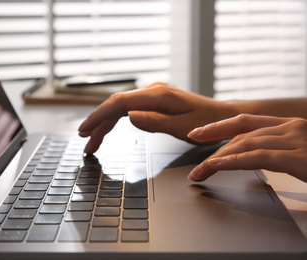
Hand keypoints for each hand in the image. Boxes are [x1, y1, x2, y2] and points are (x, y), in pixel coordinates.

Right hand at [78, 82, 235, 153]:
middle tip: (85, 141)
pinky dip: (115, 120)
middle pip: (115, 105)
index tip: (85, 130)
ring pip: (120, 108)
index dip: (99, 116)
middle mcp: (152, 92)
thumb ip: (155, 122)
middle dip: (97, 123)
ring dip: (104, 123)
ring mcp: (152, 95)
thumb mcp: (183, 128)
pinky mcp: (153, 102)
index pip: (119, 103)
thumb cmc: (206, 124)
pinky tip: (108, 129)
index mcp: (158, 96)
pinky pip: (128, 109)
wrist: (222, 117)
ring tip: (92, 141)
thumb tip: (129, 116)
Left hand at [187, 114, 306, 182]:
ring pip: (244, 144)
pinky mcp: (300, 157)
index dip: (218, 127)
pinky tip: (217, 166)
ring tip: (200, 172)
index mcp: (290, 127)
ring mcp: (296, 139)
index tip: (197, 133)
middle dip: (214, 151)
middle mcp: (291, 128)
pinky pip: (258, 157)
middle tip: (196, 168)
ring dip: (218, 159)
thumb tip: (252, 176)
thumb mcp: (301, 159)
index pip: (245, 122)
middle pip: (240, 135)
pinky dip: (234, 161)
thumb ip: (276, 160)